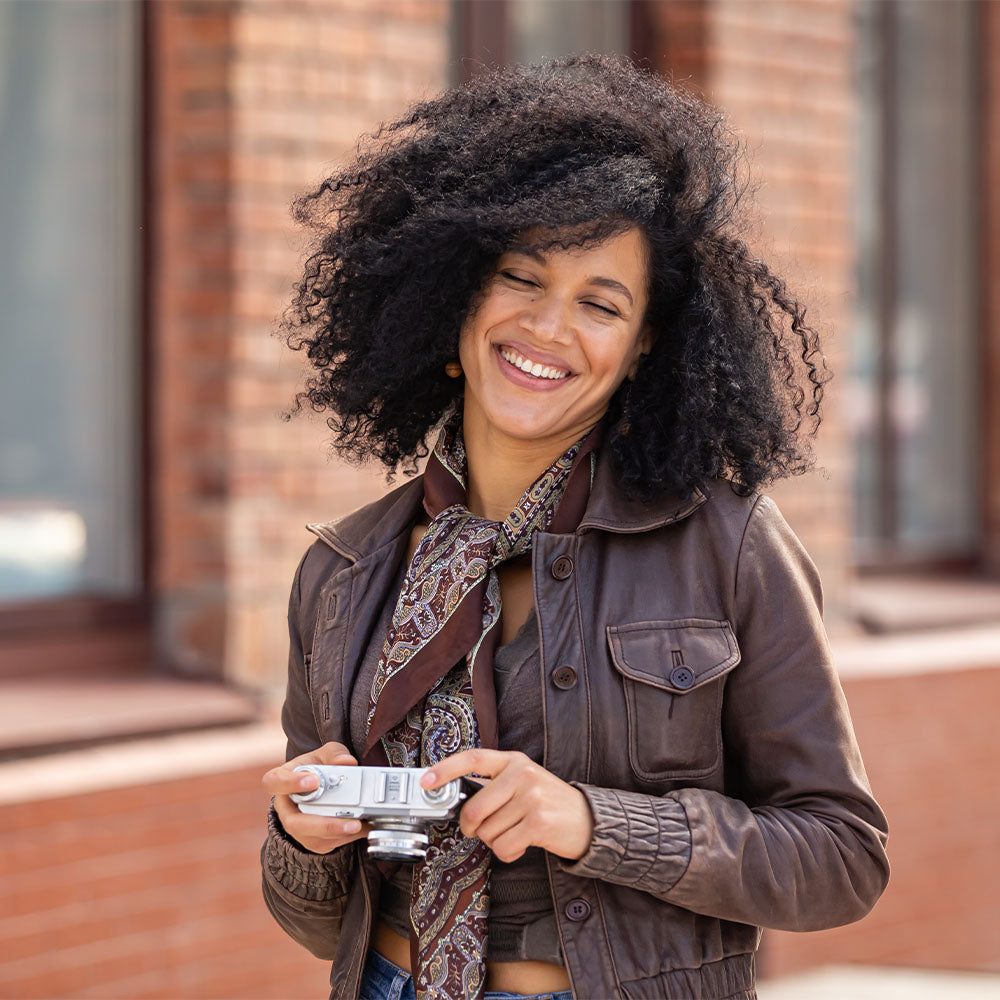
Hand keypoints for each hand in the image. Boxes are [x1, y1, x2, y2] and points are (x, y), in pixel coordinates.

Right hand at [262, 741, 369, 854]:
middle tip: (348, 819)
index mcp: (281, 780)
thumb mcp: (325, 754)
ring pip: (312, 837)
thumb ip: (335, 754)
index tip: (314, 781)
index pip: (274, 782)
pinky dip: (346, 837)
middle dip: (323, 824)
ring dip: (336, 833)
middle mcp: (285, 808)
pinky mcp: (311, 840)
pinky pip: (326, 843)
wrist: (317, 788)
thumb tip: (347, 761)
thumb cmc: (316, 769)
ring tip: (359, 825)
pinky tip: (362, 828)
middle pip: (294, 822)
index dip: (291, 783)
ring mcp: (297, 827)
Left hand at [421, 749, 593, 862]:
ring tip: (516, 832)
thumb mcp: (523, 783)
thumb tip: (456, 799)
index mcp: (513, 761)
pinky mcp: (538, 822)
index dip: (446, 769)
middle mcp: (522, 774)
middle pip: (473, 809)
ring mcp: (531, 797)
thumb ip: (494, 786)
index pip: (473, 759)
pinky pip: (503, 847)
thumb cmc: (548, 803)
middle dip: (472, 828)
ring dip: (496, 841)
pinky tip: (523, 843)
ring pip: (487, 832)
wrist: (589, 820)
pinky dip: (508, 852)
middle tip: (482, 830)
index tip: (426, 781)